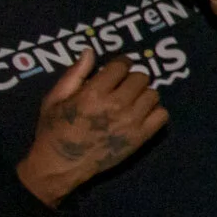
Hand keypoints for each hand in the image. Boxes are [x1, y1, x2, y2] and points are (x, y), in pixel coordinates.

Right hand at [15, 50, 169, 206]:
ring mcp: (131, 122)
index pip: (121, 66)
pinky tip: (141, 114)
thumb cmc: (54, 130)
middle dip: (131, 78)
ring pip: (153, 94)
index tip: (116, 69)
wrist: (61, 165)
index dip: (119, 64)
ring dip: (143, 94)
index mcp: (94, 93)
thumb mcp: (55, 98)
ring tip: (131, 101)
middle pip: (141, 78)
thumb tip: (90, 51)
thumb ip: (75, 74)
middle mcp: (116, 105)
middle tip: (122, 86)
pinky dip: (155, 112)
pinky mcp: (140, 137)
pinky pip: (162, 115)